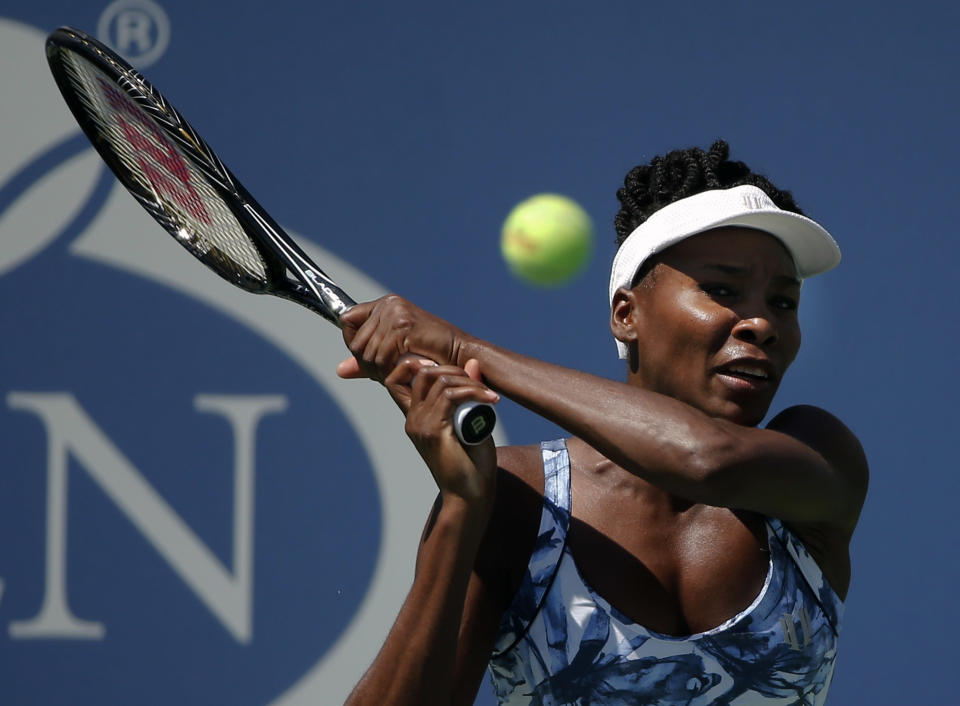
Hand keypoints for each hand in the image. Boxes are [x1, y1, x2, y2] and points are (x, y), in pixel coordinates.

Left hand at [336, 296, 469, 383]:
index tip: (369, 358)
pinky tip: (400, 372)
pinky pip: (380, 356)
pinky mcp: (403, 326)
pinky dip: (387, 370)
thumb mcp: (393, 356)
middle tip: (384, 373)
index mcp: (386, 304)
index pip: (347, 320)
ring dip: (378, 370)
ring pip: (366, 351)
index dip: (353, 343)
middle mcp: (389, 304)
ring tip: (395, 374)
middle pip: (355, 340)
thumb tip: (340, 370)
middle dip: (366, 363)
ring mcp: (396, 313)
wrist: (460, 356)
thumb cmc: (431, 356)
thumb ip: (366, 361)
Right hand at [388, 358, 497, 510]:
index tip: (452, 368)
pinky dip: (474, 392)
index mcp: (416, 417)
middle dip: (453, 367)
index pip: (398, 377)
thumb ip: (470, 394)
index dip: (418, 362)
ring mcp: (420, 424)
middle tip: (479, 382)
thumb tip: (473, 363)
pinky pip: (451, 396)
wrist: (470, 496)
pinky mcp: (433, 431)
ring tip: (489, 395)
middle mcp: (412, 419)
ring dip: (469, 381)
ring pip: (439, 381)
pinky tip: (491, 400)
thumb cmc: (472, 464)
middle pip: (421, 371)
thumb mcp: (472, 421)